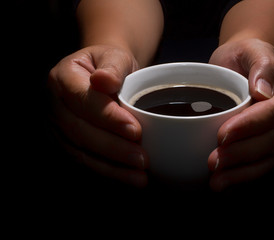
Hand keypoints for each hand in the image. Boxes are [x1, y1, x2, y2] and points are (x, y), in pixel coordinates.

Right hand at [48, 45, 148, 187]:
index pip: (83, 99)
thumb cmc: (111, 66)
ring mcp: (56, 128)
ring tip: (140, 176)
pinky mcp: (65, 144)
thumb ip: (112, 68)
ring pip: (81, 152)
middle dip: (113, 148)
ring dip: (112, 167)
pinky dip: (109, 172)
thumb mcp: (115, 57)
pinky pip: (85, 162)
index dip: (108, 117)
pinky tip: (130, 178)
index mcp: (62, 77)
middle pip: (80, 131)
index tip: (135, 129)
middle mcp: (53, 104)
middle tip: (142, 159)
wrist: (103, 77)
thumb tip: (103, 80)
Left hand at [208, 39, 273, 190]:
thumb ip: (261, 64)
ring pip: (268, 160)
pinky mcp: (267, 148)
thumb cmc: (244, 56)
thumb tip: (263, 91)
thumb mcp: (252, 48)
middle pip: (272, 140)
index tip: (223, 134)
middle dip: (242, 154)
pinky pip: (260, 167)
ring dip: (242, 174)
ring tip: (216, 183)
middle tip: (213, 161)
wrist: (241, 66)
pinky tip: (224, 186)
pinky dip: (243, 179)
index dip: (251, 125)